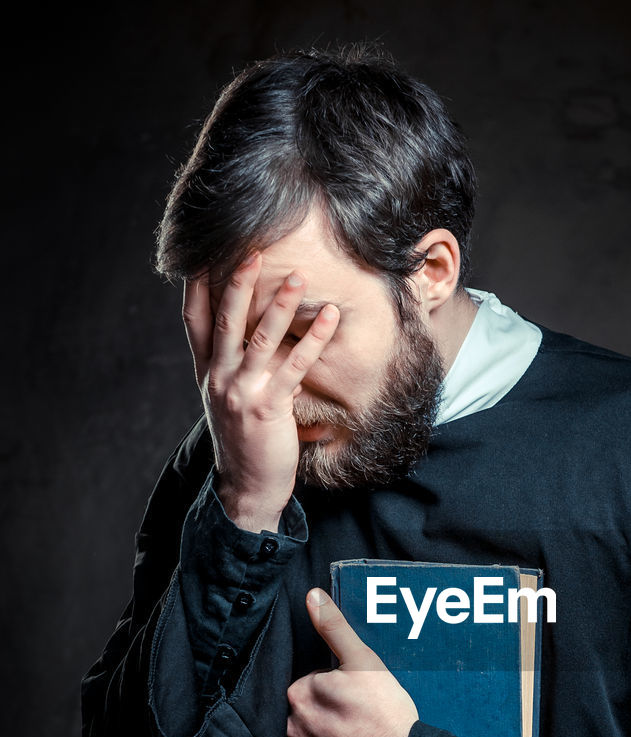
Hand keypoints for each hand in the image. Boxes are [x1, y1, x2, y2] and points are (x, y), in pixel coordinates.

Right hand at [182, 255, 339, 531]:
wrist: (247, 486)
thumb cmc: (244, 439)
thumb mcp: (227, 397)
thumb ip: (231, 364)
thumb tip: (248, 329)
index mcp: (207, 372)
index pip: (195, 320)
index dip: (197, 285)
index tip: (201, 251)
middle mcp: (219, 377)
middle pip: (226, 320)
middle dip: (239, 282)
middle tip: (254, 250)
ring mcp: (242, 392)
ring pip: (260, 338)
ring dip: (280, 304)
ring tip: (298, 277)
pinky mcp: (269, 407)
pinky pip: (295, 365)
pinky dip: (314, 338)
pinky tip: (330, 317)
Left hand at [287, 589, 418, 736]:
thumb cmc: (386, 713)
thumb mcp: (364, 661)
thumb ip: (334, 628)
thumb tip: (312, 597)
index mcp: (301, 695)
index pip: (312, 685)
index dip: (337, 689)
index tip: (358, 698)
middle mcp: (293, 728)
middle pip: (309, 715)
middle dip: (329, 715)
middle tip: (360, 719)